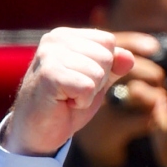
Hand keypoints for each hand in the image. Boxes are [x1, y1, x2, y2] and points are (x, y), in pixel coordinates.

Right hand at [5, 28, 135, 156]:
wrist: (37, 131)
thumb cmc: (65, 104)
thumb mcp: (97, 82)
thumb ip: (114, 66)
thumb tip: (129, 57)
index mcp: (66, 35)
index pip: (108, 41)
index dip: (104, 67)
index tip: (81, 80)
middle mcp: (55, 39)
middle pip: (106, 56)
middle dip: (98, 81)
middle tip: (74, 91)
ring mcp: (49, 55)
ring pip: (98, 72)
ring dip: (89, 93)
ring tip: (67, 96)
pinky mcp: (48, 74)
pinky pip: (88, 87)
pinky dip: (82, 101)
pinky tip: (64, 102)